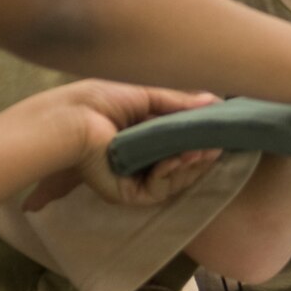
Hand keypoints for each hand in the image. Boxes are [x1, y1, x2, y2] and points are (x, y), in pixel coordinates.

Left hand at [20, 81, 221, 209]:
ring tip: (202, 150)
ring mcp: (133, 180)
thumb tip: (214, 101)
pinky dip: (172, 173)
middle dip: (199, 156)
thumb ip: (180, 104)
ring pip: (174, 180)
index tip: (217, 135)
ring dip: (190, 165)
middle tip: (216, 146)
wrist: (72, 118)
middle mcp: (138, 162)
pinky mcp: (127, 194)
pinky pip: (159, 188)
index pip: (177, 146)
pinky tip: (177, 158)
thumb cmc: (101, 101)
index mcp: (140, 138)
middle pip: (180, 167)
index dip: (198, 142)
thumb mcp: (147, 97)